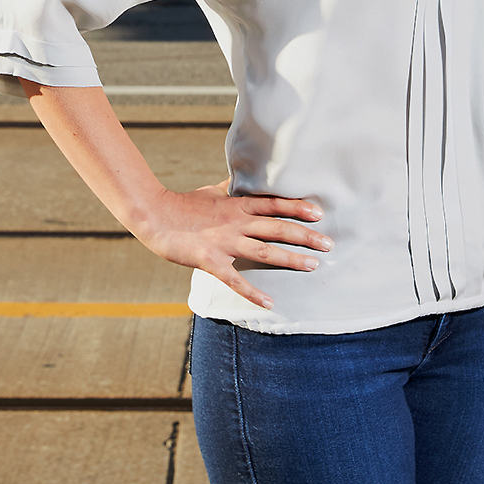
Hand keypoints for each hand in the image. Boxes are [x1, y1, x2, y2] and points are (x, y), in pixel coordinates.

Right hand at [134, 180, 329, 310]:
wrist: (155, 215)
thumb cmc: (184, 204)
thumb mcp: (211, 191)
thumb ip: (231, 188)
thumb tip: (244, 179)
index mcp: (237, 205)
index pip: (274, 204)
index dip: (297, 207)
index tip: (319, 213)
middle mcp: (236, 222)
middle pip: (277, 227)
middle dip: (305, 235)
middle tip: (329, 243)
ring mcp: (224, 241)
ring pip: (264, 250)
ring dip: (290, 259)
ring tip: (313, 265)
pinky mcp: (210, 260)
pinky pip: (235, 279)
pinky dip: (253, 292)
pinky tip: (270, 303)